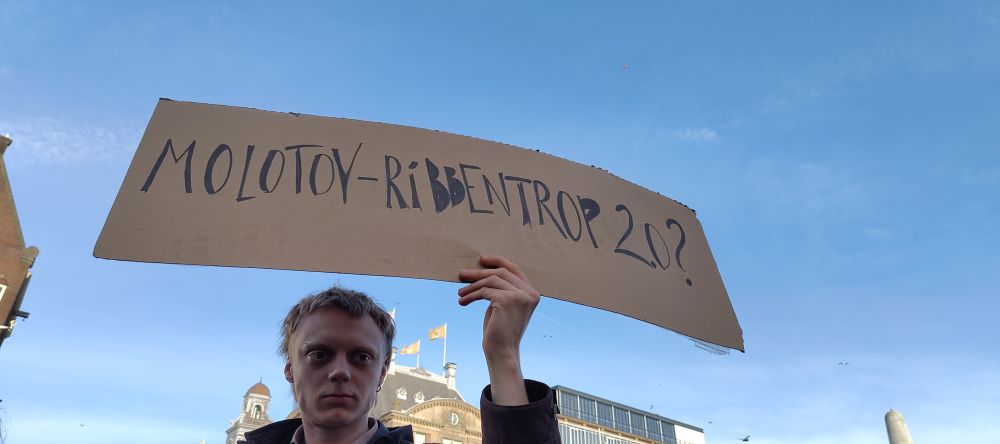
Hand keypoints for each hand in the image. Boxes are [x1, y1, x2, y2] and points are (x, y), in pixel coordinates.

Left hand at [458, 254, 539, 404]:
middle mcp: (529, 293)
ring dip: (472, 286)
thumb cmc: (500, 331)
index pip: (514, 269)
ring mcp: (520, 296)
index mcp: (532, 293)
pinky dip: (471, 295)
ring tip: (460, 293)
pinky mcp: (507, 300)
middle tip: (462, 274)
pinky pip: (484, 291)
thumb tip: (482, 272)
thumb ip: (501, 289)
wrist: (502, 352)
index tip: (481, 259)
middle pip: (500, 272)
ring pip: (491, 281)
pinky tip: (463, 301)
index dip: (497, 261)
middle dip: (479, 272)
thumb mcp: (503, 306)